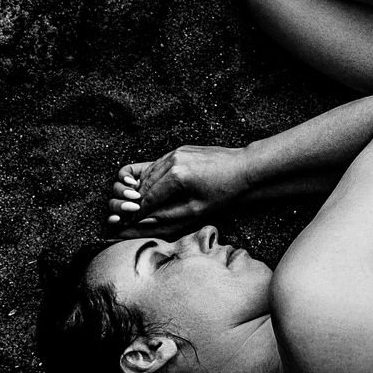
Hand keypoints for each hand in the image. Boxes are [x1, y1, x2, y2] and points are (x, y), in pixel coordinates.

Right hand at [106, 145, 247, 230]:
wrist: (243, 168)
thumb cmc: (223, 193)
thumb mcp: (196, 211)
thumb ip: (168, 216)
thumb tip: (147, 220)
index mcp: (177, 177)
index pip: (148, 198)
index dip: (137, 212)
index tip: (129, 222)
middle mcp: (172, 161)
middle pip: (143, 184)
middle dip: (135, 200)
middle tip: (128, 213)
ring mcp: (175, 153)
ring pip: (148, 172)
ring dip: (141, 188)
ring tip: (139, 203)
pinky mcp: (179, 150)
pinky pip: (158, 164)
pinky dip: (151, 177)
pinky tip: (152, 188)